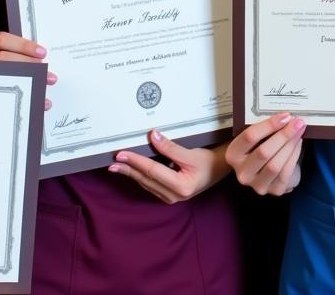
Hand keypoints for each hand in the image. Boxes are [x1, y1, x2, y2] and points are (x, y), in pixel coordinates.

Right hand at [0, 32, 55, 109]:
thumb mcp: (5, 50)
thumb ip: (19, 51)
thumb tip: (43, 58)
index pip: (2, 40)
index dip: (24, 46)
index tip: (43, 53)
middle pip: (1, 58)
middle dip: (28, 65)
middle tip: (47, 73)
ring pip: (2, 77)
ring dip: (28, 82)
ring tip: (44, 86)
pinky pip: (4, 96)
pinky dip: (27, 99)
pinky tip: (40, 102)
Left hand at [107, 132, 228, 204]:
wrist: (222, 170)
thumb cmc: (210, 161)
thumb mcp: (191, 153)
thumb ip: (171, 147)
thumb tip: (153, 136)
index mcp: (180, 187)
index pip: (152, 171)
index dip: (135, 161)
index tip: (121, 154)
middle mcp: (174, 196)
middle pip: (146, 180)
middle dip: (128, 170)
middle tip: (112, 163)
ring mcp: (172, 197)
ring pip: (147, 184)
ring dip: (132, 174)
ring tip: (118, 166)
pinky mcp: (171, 194)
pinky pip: (152, 185)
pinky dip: (141, 176)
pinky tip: (133, 171)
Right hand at [225, 112, 304, 195]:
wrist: (264, 170)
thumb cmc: (258, 147)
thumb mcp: (255, 138)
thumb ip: (263, 129)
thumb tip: (285, 116)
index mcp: (233, 155)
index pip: (249, 137)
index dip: (269, 125)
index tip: (285, 115)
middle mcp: (242, 173)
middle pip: (264, 152)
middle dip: (283, 135)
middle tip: (297, 122)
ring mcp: (258, 185)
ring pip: (276, 164)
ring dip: (290, 145)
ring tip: (300, 130)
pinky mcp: (275, 191)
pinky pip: (286, 172)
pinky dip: (294, 155)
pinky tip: (298, 143)